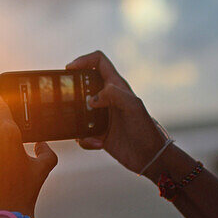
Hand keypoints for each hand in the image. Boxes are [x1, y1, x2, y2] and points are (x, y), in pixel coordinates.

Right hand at [66, 51, 167, 173]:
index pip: (99, 62)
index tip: (69, 68)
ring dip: (76, 119)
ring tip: (82, 128)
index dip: (83, 60)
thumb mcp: (133, 106)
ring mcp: (103, 116)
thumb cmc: (146, 130)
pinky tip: (97, 143)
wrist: (151, 157)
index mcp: (116, 86)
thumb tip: (91, 99)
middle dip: (73, 91)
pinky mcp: (100, 134)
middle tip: (66, 100)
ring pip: (79, 110)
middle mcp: (108, 99)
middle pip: (84, 84)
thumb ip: (113, 94)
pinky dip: (85, 139)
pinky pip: (83, 133)